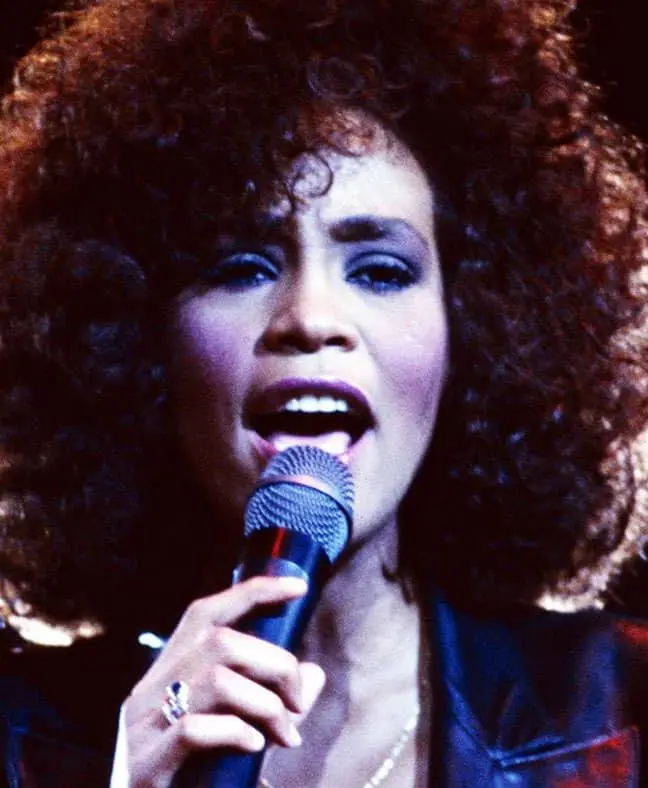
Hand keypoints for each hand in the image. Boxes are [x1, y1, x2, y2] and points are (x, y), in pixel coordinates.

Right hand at [119, 577, 325, 787]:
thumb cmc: (193, 775)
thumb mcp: (235, 728)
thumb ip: (272, 701)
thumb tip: (314, 674)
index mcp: (169, 670)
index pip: (207, 613)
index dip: (254, 592)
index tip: (298, 587)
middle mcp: (151, 688)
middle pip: (221, 643)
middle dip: (275, 665)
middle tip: (298, 704)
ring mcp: (142, 724)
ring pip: (215, 680)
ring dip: (266, 705)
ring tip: (286, 736)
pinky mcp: (144, 764)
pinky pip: (193, 730)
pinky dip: (236, 733)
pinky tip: (255, 747)